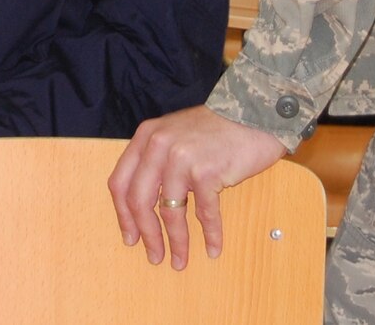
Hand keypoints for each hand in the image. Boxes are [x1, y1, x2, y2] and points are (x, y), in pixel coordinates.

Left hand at [106, 106, 286, 268]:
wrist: (254, 114)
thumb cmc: (215, 129)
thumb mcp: (174, 133)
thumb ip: (154, 159)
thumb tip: (141, 205)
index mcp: (146, 137)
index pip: (120, 182)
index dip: (123, 215)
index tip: (130, 237)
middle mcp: (158, 145)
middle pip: (139, 201)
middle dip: (147, 234)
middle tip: (154, 256)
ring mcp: (182, 158)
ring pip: (170, 211)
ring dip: (176, 241)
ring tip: (180, 260)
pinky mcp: (207, 171)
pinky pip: (205, 213)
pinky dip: (210, 234)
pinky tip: (212, 248)